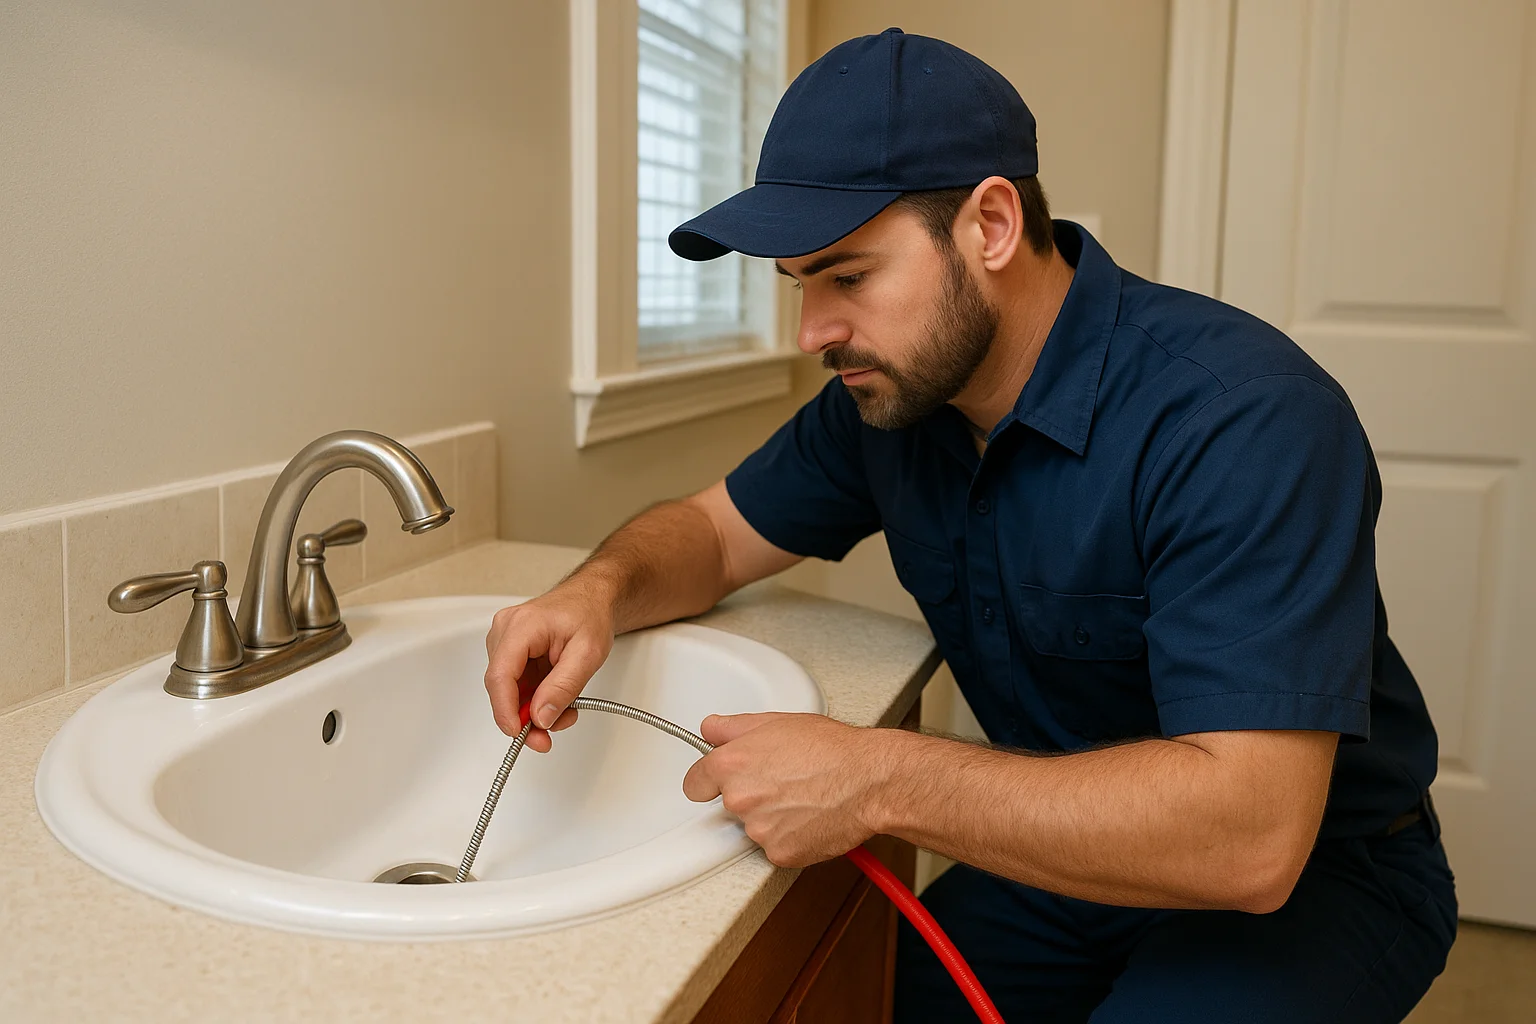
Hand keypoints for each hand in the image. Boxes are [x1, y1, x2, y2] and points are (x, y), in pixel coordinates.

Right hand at [483, 584, 614, 750]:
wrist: (593, 598)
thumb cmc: (590, 614)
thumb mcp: (588, 653)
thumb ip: (564, 687)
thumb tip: (540, 717)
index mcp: (522, 626)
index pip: (500, 675)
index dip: (505, 710)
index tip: (518, 733)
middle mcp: (506, 630)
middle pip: (502, 685)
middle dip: (524, 716)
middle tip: (546, 737)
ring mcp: (506, 640)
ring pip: (509, 688)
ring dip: (533, 708)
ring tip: (563, 712)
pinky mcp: (512, 650)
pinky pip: (517, 684)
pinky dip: (535, 698)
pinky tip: (555, 700)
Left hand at [682, 712, 890, 866]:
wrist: (869, 780)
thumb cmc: (832, 749)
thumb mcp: (778, 722)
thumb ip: (733, 727)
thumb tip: (710, 730)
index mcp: (732, 764)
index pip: (694, 784)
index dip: (707, 782)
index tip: (714, 784)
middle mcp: (739, 799)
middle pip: (728, 804)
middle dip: (750, 795)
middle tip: (783, 782)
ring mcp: (758, 830)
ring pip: (754, 827)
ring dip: (772, 817)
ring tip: (804, 797)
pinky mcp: (779, 853)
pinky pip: (776, 847)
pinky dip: (791, 837)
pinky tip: (811, 817)